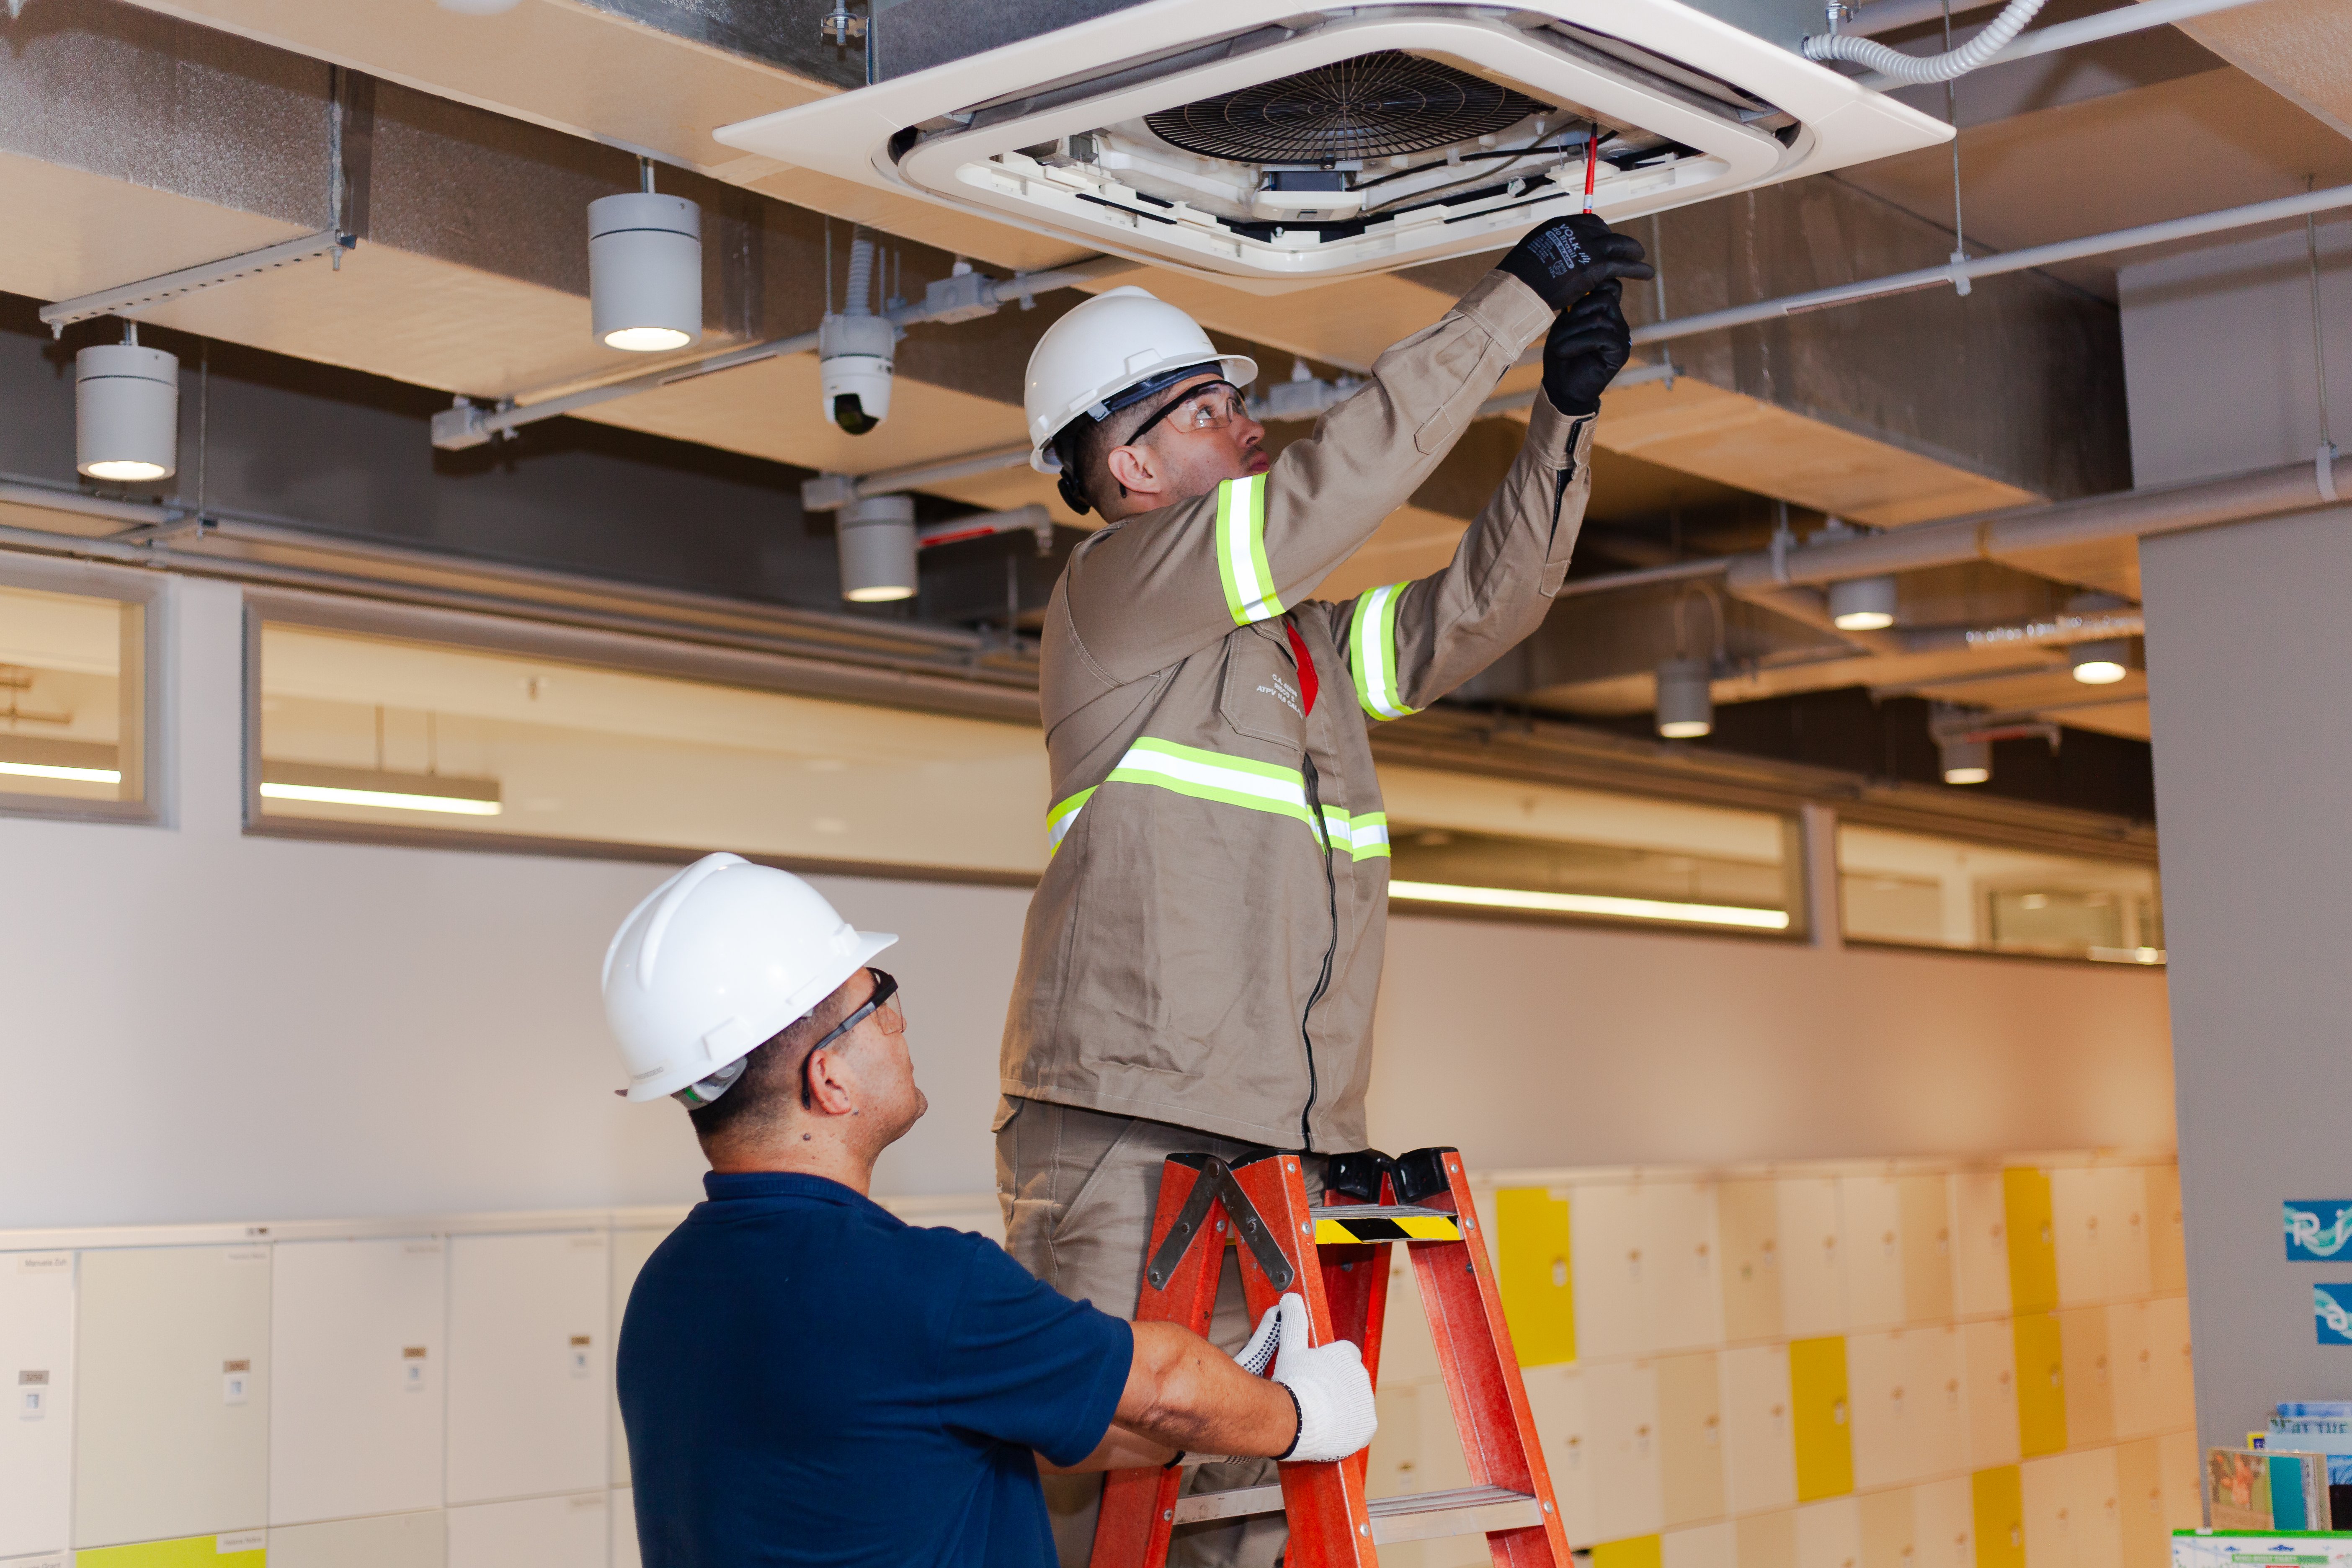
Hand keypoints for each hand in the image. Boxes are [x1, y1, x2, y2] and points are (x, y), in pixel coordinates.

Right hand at [1252, 1293, 1376, 1462]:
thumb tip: (1291, 1297)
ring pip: (1355, 1402)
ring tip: (1319, 1415)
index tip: (1316, 1376)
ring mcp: (1366, 1402)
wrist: (1295, 1422)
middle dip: (1337, 1386)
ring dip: (1343, 1406)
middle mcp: (1361, 1375)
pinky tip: (1331, 1429)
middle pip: (1350, 1379)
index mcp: (1346, 1354)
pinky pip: (1360, 1424)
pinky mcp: (1367, 1425)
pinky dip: (1349, 1427)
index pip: (1345, 1355)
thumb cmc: (1292, 1383)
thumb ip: (1295, 1322)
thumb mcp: (1291, 1349)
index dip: (1329, 1366)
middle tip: (1315, 1396)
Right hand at [1496, 214, 1653, 312]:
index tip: (1606, 244)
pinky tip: (1647, 274)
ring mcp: (1587, 247)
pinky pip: (1623, 264)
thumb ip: (1549, 252)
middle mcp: (1576, 231)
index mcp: (1559, 225)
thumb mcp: (1533, 256)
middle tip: (1626, 251)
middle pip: (1606, 232)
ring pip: (1619, 245)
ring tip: (1641, 259)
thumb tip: (1553, 258)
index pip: (1590, 223)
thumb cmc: (1518, 280)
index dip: (1602, 234)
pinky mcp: (1595, 266)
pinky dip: (1637, 268)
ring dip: (1633, 252)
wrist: (1517, 290)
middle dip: (1618, 242)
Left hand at [1542, 281, 1633, 416]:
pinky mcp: (1621, 351)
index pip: (1611, 286)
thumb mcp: (1564, 325)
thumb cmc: (1561, 356)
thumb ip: (1576, 305)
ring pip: (1599, 318)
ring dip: (1572, 332)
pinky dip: (1579, 343)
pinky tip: (1565, 352)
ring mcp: (1622, 336)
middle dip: (1577, 311)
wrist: (1562, 389)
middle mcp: (1618, 322)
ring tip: (1558, 346)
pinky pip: (1602, 336)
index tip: (1569, 303)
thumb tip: (1581, 285)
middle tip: (1561, 330)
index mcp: (1607, 314)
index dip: (1592, 287)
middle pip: (1604, 298)